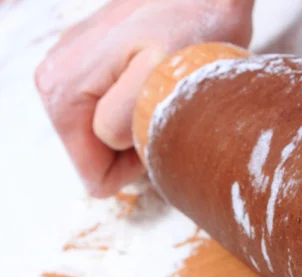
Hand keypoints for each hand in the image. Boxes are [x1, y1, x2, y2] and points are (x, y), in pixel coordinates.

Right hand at [36, 0, 253, 196]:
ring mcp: (73, 68)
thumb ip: (122, 117)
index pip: (94, 172)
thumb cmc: (195, 29)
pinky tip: (156, 86)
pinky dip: (136, 110)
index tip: (161, 131)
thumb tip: (106, 140)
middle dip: (134, 147)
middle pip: (96, 154)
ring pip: (105, 136)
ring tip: (163, 94)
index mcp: (63, 89)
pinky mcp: (92, 63)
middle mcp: (55, 77)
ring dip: (137, 128)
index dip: (134, 166)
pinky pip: (110, 111)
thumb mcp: (161, 78)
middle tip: (166, 110)